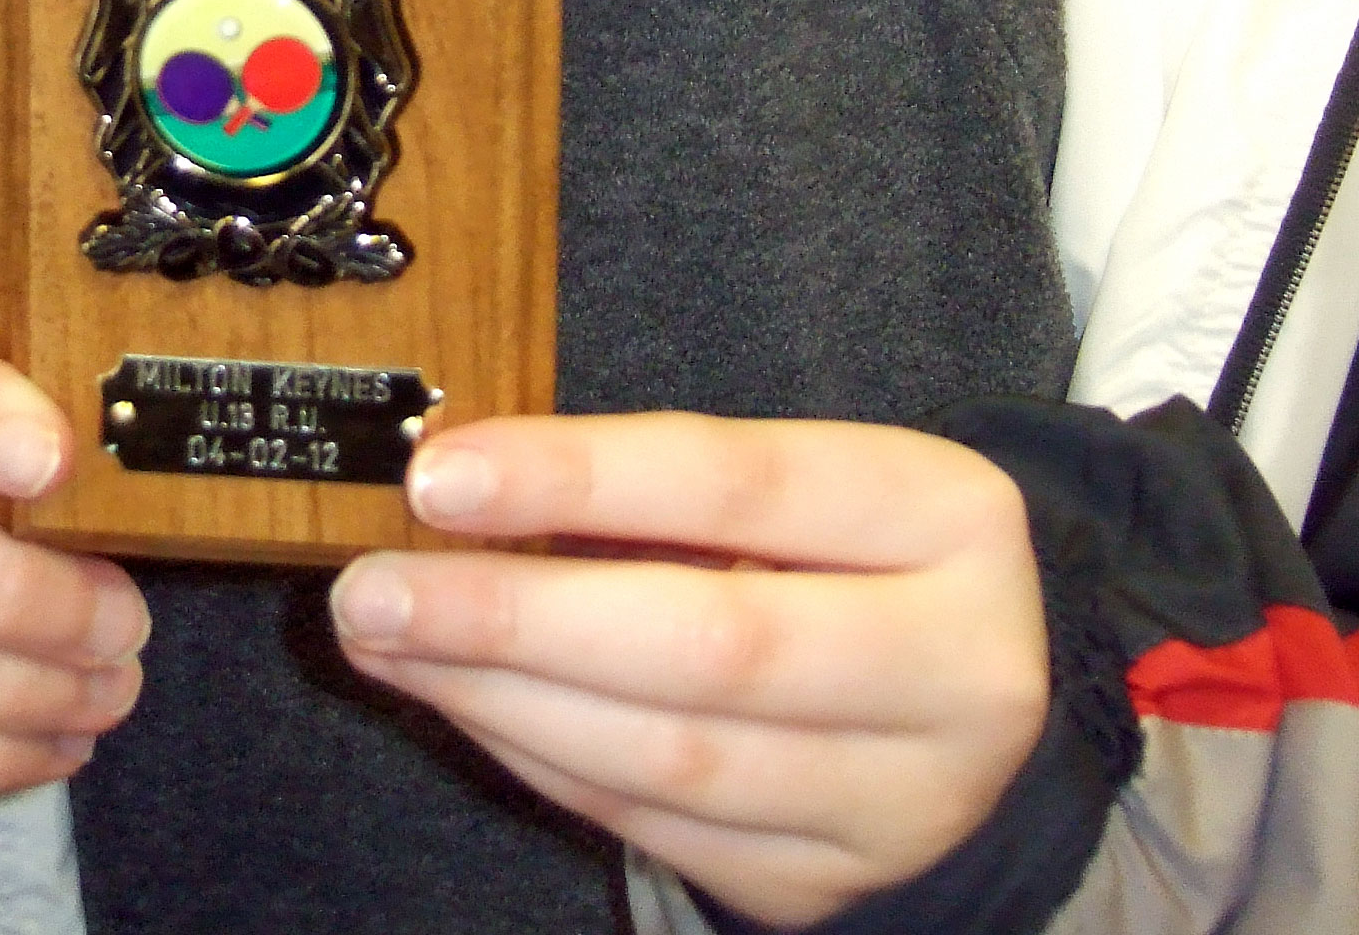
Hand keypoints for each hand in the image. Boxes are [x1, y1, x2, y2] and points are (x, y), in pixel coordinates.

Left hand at [329, 412, 1047, 929]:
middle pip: (711, 645)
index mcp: (947, 519)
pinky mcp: (831, 884)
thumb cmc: (859, 554)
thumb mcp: (810, 482)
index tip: (443, 474)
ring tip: (388, 641)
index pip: (741, 484)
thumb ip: (663, 481)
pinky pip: (658, 826)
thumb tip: (467, 484)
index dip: (582, 477)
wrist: (984, 693)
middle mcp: (950, 668)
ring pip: (672, 756)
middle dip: (516, 619)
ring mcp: (899, 799)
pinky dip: (542, 761)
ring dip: (501, 699)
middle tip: (373, 589)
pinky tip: (464, 706)